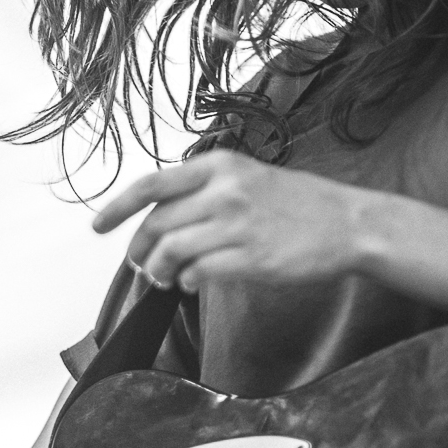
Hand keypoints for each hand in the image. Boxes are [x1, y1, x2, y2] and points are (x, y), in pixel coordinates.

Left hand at [93, 149, 370, 291]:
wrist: (349, 224)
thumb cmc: (299, 204)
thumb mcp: (248, 177)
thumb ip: (205, 190)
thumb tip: (160, 218)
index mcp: (219, 166)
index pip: (151, 185)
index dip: (117, 208)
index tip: (98, 226)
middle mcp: (225, 190)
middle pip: (156, 223)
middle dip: (139, 249)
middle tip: (140, 264)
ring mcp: (237, 224)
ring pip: (171, 251)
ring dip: (159, 270)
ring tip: (165, 278)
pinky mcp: (251, 257)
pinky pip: (198, 273)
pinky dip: (187, 281)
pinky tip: (193, 281)